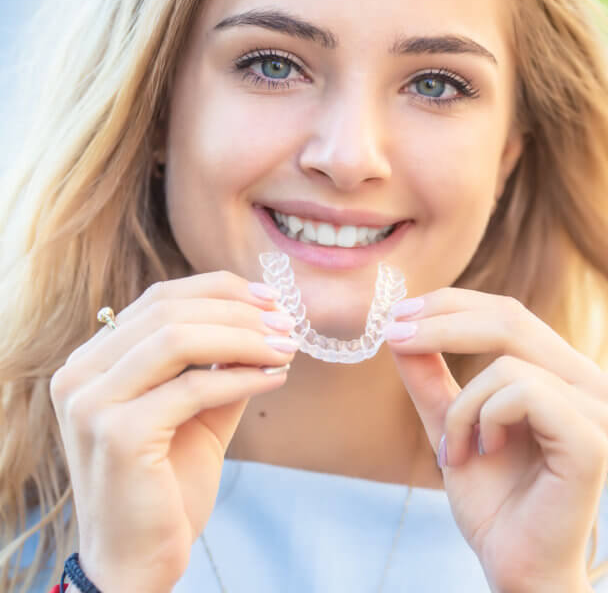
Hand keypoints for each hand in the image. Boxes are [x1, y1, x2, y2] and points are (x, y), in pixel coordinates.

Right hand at [50, 271, 296, 592]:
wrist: (139, 558)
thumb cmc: (168, 481)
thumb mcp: (198, 408)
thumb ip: (221, 362)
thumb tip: (268, 320)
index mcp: (93, 360)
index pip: (160, 298)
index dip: (221, 289)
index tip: (272, 298)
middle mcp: (80, 374)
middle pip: (170, 311)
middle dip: (240, 312)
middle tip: (288, 324)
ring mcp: (92, 403)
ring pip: (179, 339)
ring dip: (245, 338)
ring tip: (287, 348)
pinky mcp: (117, 434)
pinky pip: (194, 387)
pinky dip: (242, 376)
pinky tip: (276, 379)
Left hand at [386, 289, 607, 592]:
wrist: (516, 565)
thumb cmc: (493, 499)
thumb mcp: (450, 422)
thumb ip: (430, 376)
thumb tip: (399, 326)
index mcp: (565, 371)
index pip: (508, 313)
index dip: (451, 304)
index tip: (398, 313)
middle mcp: (591, 380)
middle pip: (510, 318)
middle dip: (441, 323)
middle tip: (394, 335)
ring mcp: (599, 407)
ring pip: (506, 361)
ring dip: (462, 406)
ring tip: (455, 449)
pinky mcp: (592, 436)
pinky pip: (521, 392)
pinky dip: (483, 419)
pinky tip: (485, 452)